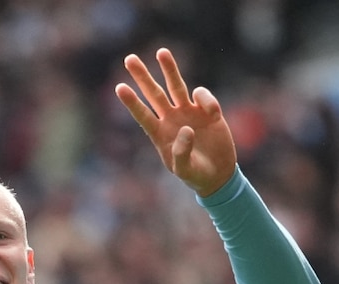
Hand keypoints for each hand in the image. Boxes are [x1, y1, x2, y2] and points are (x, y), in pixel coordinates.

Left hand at [115, 48, 236, 196]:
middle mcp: (171, 119)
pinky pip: (203, 96)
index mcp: (160, 134)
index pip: (143, 115)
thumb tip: (186, 129)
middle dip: (142, 76)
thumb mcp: (185, 171)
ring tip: (161, 52)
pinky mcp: (207, 111)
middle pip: (154, 93)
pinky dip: (206, 100)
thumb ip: (181, 153)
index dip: (132, 102)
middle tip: (129, 59)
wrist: (218, 175)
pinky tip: (212, 113)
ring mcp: (188, 113)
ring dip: (169, 69)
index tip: (119, 87)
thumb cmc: (196, 176)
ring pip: (176, 86)